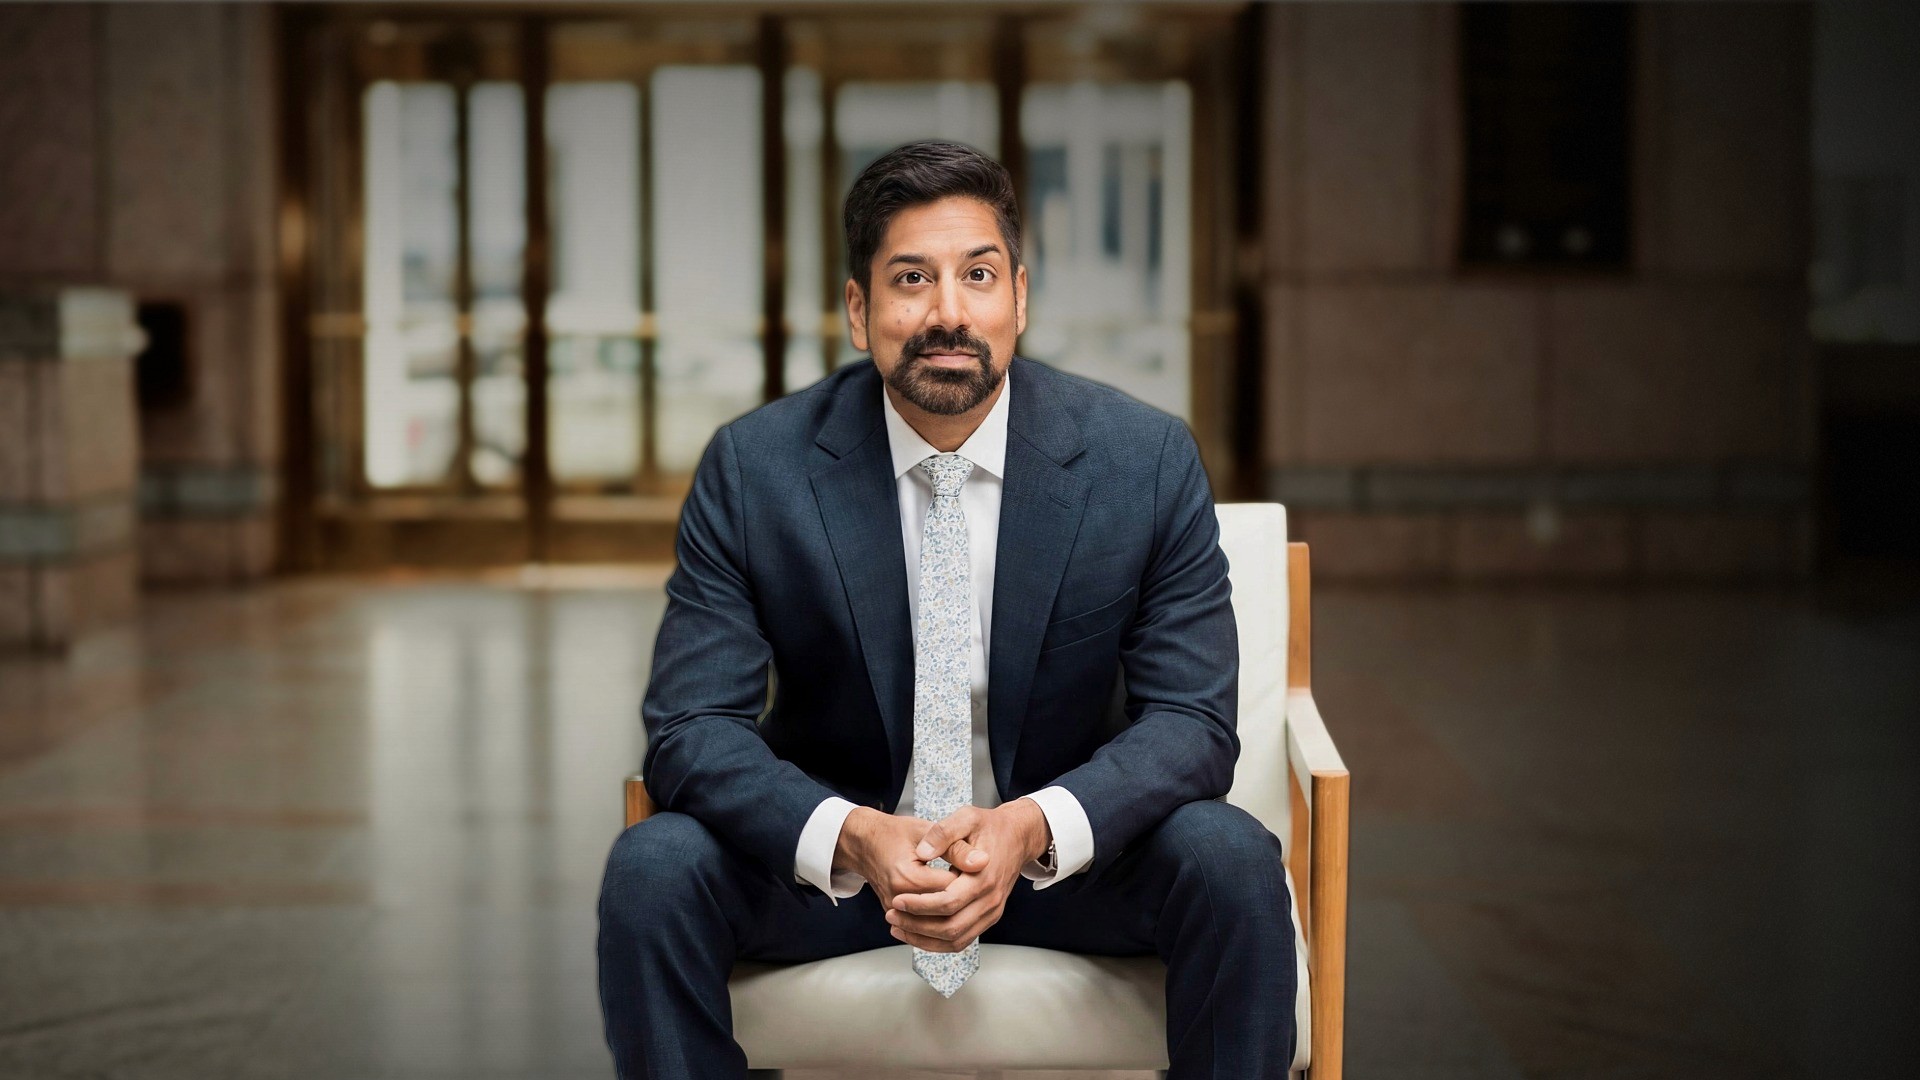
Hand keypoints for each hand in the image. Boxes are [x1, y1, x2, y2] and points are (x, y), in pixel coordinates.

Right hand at [835, 808, 984, 914]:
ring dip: (956, 912)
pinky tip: (951, 904)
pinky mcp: (896, 917)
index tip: (971, 865)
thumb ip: (955, 847)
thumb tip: (982, 861)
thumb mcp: (927, 830)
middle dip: (963, 898)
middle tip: (966, 879)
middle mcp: (898, 898)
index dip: (967, 878)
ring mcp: (895, 911)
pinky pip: (925, 928)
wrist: (866, 844)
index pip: (952, 889)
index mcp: (907, 876)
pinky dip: (943, 919)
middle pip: (945, 911)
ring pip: (937, 925)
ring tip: (960, 891)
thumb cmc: (895, 834)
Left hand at [885, 800, 1049, 953]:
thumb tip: (923, 853)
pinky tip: (917, 934)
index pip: (948, 902)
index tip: (897, 900)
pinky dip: (938, 943)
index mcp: (983, 877)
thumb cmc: (990, 826)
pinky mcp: (989, 918)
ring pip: (956, 940)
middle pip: (951, 927)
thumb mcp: (967, 817)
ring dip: (924, 939)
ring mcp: (992, 912)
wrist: (1017, 836)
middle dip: (917, 926)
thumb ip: (943, 833)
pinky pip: (963, 940)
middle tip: (892, 917)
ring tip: (898, 928)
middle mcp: (990, 900)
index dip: (920, 905)